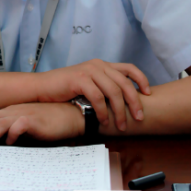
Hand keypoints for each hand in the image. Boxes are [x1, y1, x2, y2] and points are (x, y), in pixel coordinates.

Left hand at [0, 102, 84, 146]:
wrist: (72, 116)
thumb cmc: (50, 123)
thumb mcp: (28, 128)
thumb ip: (14, 134)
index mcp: (11, 112)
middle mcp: (15, 110)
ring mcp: (24, 113)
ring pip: (0, 123)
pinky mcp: (35, 120)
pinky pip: (20, 125)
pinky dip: (12, 133)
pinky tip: (9, 142)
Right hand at [36, 59, 150, 131]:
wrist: (42, 88)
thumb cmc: (65, 90)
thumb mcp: (88, 85)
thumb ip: (104, 87)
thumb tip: (123, 103)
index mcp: (102, 65)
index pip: (129, 68)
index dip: (141, 80)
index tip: (148, 94)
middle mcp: (97, 65)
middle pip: (124, 82)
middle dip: (134, 102)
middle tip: (139, 118)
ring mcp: (88, 70)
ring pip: (113, 91)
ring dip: (119, 111)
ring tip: (120, 125)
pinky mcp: (79, 79)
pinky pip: (98, 97)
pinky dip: (102, 111)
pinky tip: (102, 121)